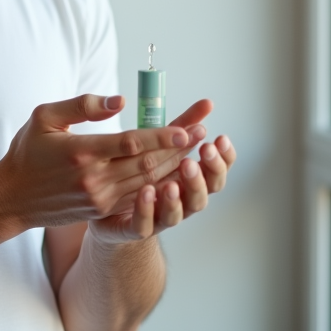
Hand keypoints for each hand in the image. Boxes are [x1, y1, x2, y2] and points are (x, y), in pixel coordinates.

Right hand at [0, 94, 197, 230]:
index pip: (131, 143)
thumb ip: (81, 105)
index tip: (186, 128)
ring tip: (195, 149)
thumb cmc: (28, 152)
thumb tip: (119, 100)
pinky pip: (137, 195)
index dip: (162, 136)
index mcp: (80, 152)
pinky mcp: (102, 211)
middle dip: (177, 149)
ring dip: (173, 166)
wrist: (13, 197)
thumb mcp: (45, 117)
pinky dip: (159, 183)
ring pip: (146, 181)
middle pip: (146, 164)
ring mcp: (99, 198)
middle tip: (201, 133)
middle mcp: (93, 179)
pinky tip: (174, 171)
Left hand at [87, 99, 235, 245]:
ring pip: (177, 214)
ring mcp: (158, 217)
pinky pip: (144, 225)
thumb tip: (207, 103)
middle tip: (202, 154)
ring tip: (173, 182)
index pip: (216, 172)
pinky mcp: (134, 227)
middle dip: (205, 174)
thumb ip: (183, 124)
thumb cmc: (138, 173)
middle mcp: (179, 201)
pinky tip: (146, 192)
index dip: (222, 158)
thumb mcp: (160, 144)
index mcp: (188, 180)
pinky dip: (147, 210)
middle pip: (203, 194)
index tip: (220, 138)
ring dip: (178, 197)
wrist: (108, 212)